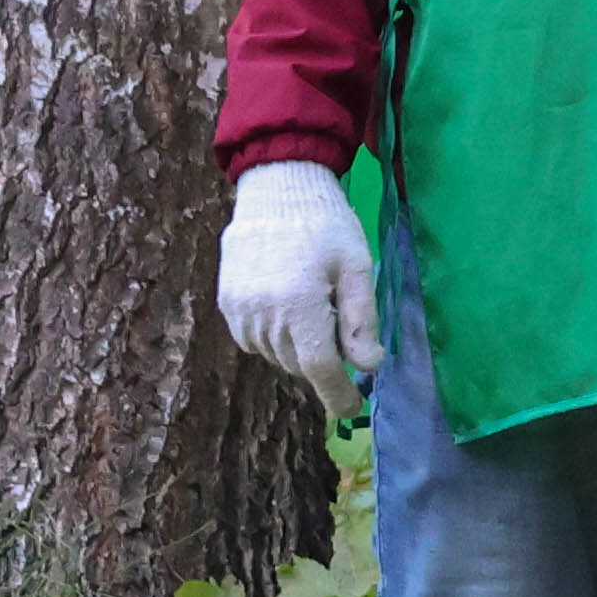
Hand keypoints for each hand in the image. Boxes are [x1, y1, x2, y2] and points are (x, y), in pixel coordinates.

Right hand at [218, 160, 379, 406]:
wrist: (277, 188)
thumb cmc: (326, 224)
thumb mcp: (356, 267)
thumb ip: (361, 320)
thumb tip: (369, 367)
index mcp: (300, 305)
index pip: (319, 369)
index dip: (338, 395)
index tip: (353, 409)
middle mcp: (264, 314)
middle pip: (300, 364)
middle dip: (324, 362)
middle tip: (341, 332)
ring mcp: (240, 310)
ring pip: (277, 355)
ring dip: (299, 349)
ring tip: (313, 310)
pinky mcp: (227, 303)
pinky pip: (254, 340)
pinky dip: (275, 337)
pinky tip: (288, 307)